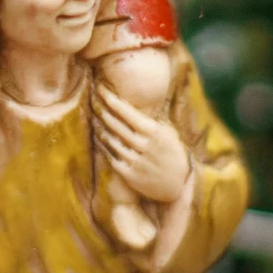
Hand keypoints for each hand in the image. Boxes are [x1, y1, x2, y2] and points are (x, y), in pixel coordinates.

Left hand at [95, 89, 189, 204]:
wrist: (179, 183)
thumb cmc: (173, 153)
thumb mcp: (168, 132)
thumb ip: (152, 119)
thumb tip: (134, 102)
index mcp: (154, 131)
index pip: (126, 111)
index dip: (111, 99)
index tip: (101, 88)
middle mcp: (143, 145)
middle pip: (114, 124)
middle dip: (101, 109)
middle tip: (92, 100)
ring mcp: (135, 161)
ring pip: (110, 139)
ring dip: (99, 126)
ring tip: (93, 116)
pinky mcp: (128, 175)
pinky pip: (110, 156)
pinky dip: (102, 145)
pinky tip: (98, 136)